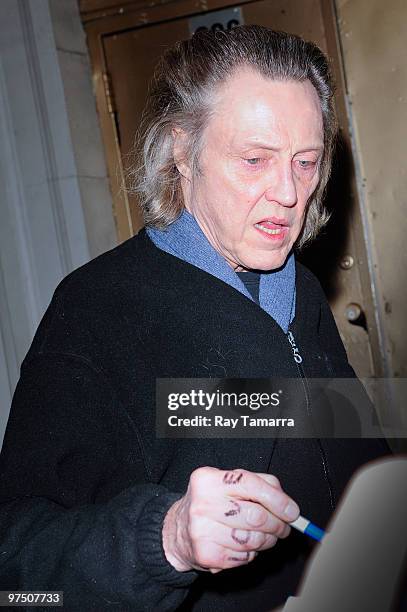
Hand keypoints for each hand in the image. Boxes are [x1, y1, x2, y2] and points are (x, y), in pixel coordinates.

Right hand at [162, 467, 299, 572]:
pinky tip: (240, 545)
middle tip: (282, 528)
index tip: (293, 512)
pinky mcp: (204, 554)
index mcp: (208, 479)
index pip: (250, 484)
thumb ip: (260, 484)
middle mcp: (202, 503)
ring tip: (261, 536)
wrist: (177, 531)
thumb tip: (287, 504)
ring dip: (265, 541)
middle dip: (277, 525)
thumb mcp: (229, 483)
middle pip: (256, 516)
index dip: (277, 500)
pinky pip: (243, 557)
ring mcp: (201, 530)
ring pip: (252, 540)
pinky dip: (249, 554)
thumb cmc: (211, 503)